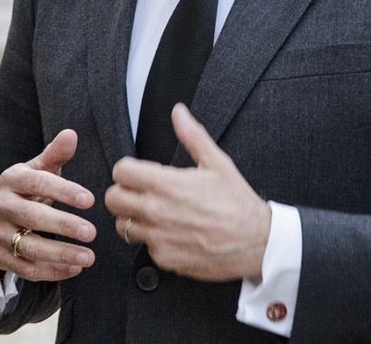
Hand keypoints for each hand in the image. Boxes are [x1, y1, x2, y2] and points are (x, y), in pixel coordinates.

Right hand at [0, 129, 96, 281]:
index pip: (36, 183)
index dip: (62, 190)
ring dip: (60, 254)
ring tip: (88, 257)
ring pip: (29, 248)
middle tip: (91, 232)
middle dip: (62, 225)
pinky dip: (52, 271)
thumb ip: (53, 155)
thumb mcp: (31, 170)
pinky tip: (75, 268)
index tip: (89, 199)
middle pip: (31, 217)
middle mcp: (1, 206)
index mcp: (11, 181)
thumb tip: (71, 134)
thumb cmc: (19, 191)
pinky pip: (26, 269)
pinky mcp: (1, 257)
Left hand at [104, 104, 270, 281]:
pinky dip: (152, 240)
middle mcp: (157, 211)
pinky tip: (169, 233)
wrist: (258, 243)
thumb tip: (179, 113)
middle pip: (112, 199)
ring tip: (151, 214)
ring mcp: (159, 237)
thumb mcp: (217, 163)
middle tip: (137, 193)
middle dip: (122, 193)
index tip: (136, 173)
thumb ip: (192, 136)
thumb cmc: (238, 203)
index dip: (127, 170)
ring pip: (122, 225)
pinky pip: (145, 246)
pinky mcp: (165, 258)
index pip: (120, 172)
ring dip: (132, 218)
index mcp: (166, 184)